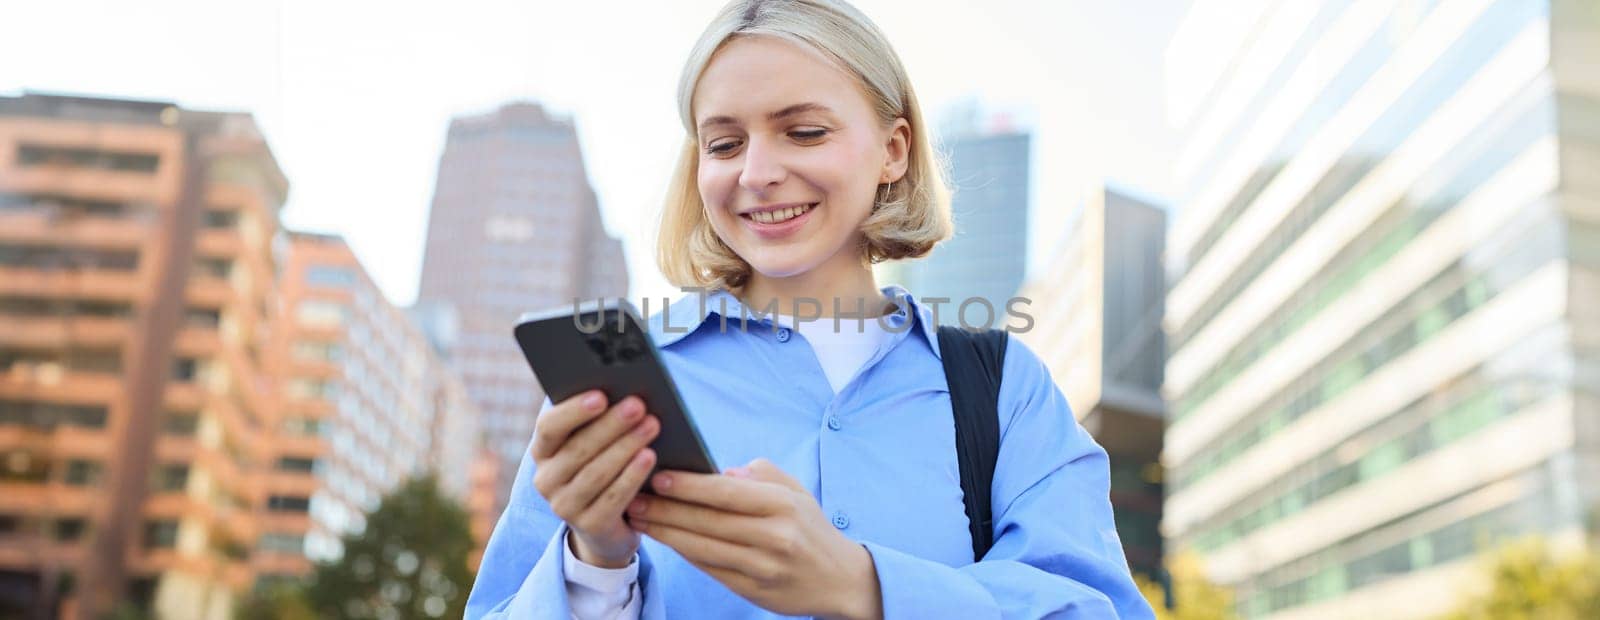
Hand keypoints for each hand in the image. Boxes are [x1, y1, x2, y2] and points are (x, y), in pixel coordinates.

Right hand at [530, 390, 660, 568]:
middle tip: (638, 405)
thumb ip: (599, 421)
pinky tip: (649, 456)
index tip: (601, 395)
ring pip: (596, 472)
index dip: (573, 411)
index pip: (549, 427)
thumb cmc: (603, 468)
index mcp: (543, 452)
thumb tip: (626, 392)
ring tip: (651, 425)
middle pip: (578, 448)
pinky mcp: (589, 526)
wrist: (606, 527)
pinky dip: (632, 475)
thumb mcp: (595, 446)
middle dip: (611, 424)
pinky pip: (612, 498)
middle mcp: (546, 480)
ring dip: (626, 446)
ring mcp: (564, 506)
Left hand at [626, 458, 883, 619]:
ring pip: (702, 547)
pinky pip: (710, 568)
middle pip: (708, 521)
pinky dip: (684, 553)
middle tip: (634, 497)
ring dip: (666, 533)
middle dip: (666, 509)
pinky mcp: (753, 590)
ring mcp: (762, 567)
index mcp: (783, 505)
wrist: (841, 580)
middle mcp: (774, 537)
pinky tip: (665, 540)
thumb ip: (759, 475)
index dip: (688, 485)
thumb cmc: (810, 528)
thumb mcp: (796, 491)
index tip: (657, 476)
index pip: (726, 493)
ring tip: (639, 518)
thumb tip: (719, 473)